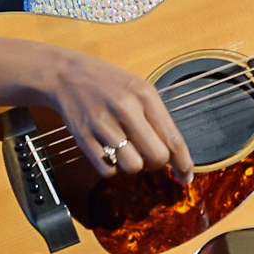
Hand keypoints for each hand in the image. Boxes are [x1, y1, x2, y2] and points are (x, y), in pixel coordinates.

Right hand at [45, 48, 194, 183]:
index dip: (184, 163)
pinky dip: (112, 169)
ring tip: (127, 150)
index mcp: (145, 95)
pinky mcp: (84, 138)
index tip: (186, 178)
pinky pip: (107, 171)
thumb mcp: (139, 89)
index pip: (173, 138)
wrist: (67, 76)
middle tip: (149, 156)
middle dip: (157, 164)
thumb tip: (175, 156)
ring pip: (132, 167)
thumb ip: (157, 119)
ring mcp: (103, 124)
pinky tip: (110, 153)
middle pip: (156, 157)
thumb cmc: (109, 84)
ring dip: (133, 165)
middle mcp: (126, 109)